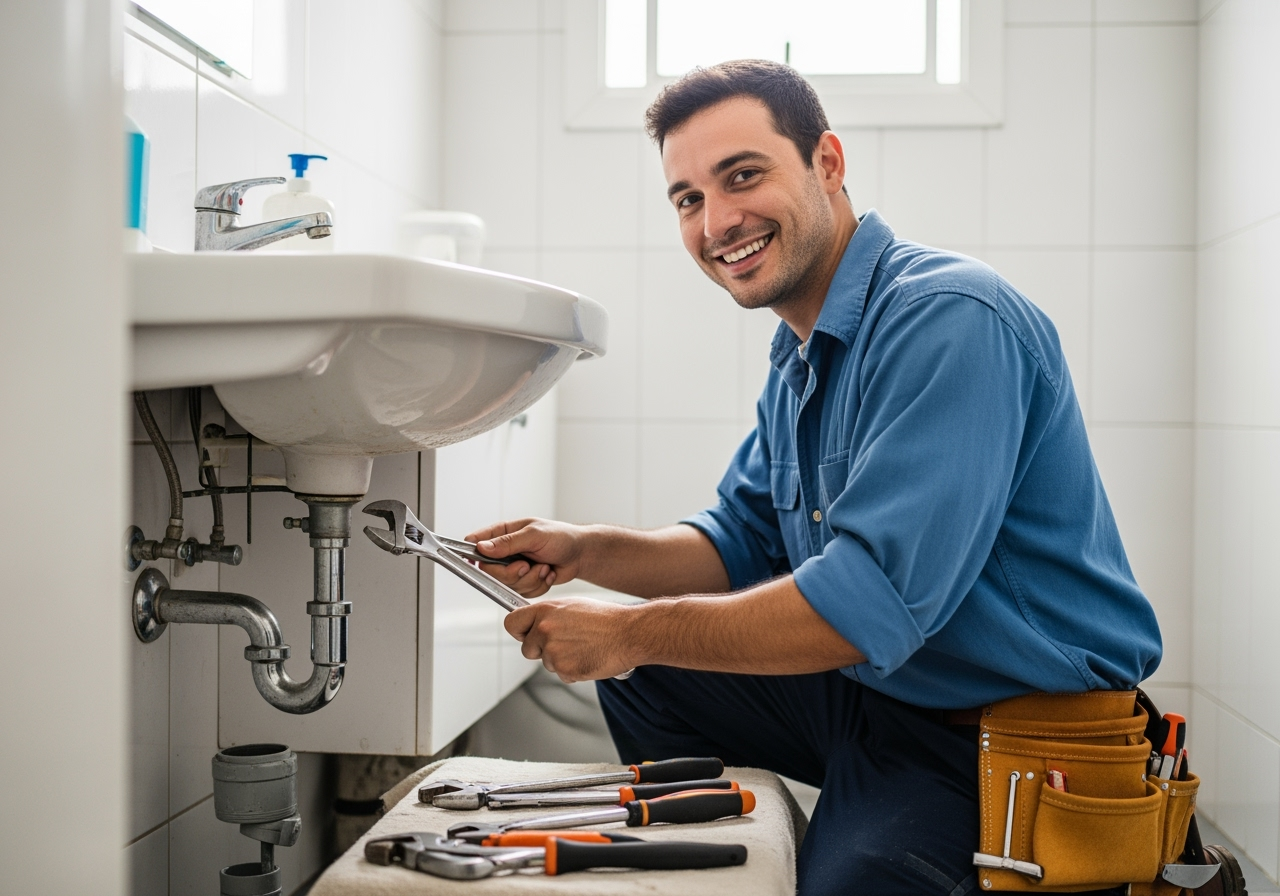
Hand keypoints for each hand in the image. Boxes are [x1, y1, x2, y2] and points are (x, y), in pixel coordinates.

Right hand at [464, 518, 588, 597]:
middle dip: (511, 573)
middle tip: (526, 565)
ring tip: (544, 566)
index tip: (471, 561)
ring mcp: (514, 568)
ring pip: (507, 584)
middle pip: (490, 571)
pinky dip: (538, 585)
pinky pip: (522, 592)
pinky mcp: (524, 582)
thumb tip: (482, 547)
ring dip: (530, 578)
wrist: (580, 554)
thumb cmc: (561, 537)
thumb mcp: (534, 535)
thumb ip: (508, 542)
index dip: (471, 553)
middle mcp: (505, 552)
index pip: (476, 542)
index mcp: (504, 533)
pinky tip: (547, 573)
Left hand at [504, 597, 637, 681]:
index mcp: (545, 611)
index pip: (512, 623)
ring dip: (561, 660)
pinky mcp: (565, 669)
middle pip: (527, 649)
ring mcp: (554, 650)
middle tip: (565, 644)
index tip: (526, 635)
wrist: (628, 633)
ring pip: (547, 663)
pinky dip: (573, 671)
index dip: (519, 632)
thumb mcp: (571, 606)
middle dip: (542, 651)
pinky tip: (587, 658)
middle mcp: (545, 630)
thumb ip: (549, 616)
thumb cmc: (605, 619)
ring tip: (583, 647)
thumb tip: (535, 624)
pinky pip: (562, 675)